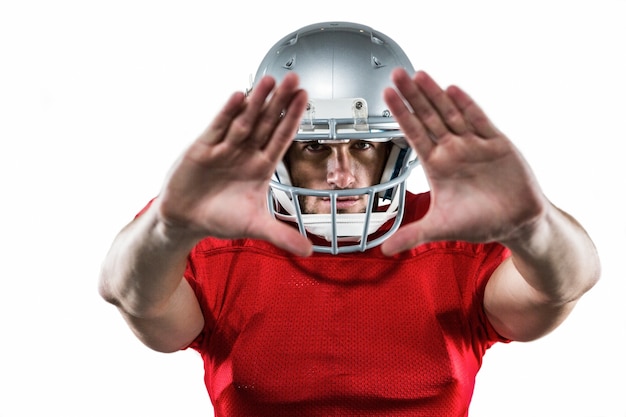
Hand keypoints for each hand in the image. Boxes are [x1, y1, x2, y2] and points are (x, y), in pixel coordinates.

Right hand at [155, 73, 312, 255]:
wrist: (186, 219)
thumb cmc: (220, 218)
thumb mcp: (255, 227)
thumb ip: (282, 236)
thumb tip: (310, 251)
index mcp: (261, 167)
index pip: (281, 138)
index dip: (293, 118)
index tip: (305, 98)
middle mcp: (245, 153)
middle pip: (266, 122)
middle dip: (280, 102)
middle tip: (294, 80)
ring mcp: (225, 147)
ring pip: (244, 120)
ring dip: (257, 101)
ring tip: (270, 80)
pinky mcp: (203, 147)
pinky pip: (218, 126)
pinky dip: (227, 112)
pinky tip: (239, 97)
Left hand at [381, 69, 548, 254]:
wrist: (516, 223)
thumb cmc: (479, 222)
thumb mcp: (441, 228)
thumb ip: (413, 235)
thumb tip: (384, 251)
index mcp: (437, 166)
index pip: (414, 134)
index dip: (400, 114)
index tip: (386, 95)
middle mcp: (452, 150)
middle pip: (428, 117)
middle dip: (412, 96)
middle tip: (396, 73)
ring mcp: (474, 144)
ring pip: (450, 114)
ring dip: (435, 95)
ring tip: (419, 75)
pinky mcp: (497, 144)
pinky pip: (480, 121)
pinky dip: (467, 106)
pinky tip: (453, 91)